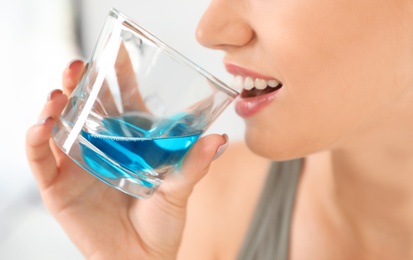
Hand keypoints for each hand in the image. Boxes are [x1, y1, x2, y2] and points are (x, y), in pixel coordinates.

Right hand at [25, 60, 227, 258]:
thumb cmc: (161, 224)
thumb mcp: (179, 190)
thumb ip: (193, 165)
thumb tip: (218, 137)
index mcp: (129, 141)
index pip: (121, 100)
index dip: (117, 75)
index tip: (118, 51)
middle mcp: (101, 147)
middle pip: (86, 107)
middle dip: (80, 84)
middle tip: (80, 67)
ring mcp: (77, 165)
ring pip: (59, 126)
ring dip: (55, 106)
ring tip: (60, 94)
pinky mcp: (59, 187)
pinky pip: (41, 160)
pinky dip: (37, 142)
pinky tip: (42, 126)